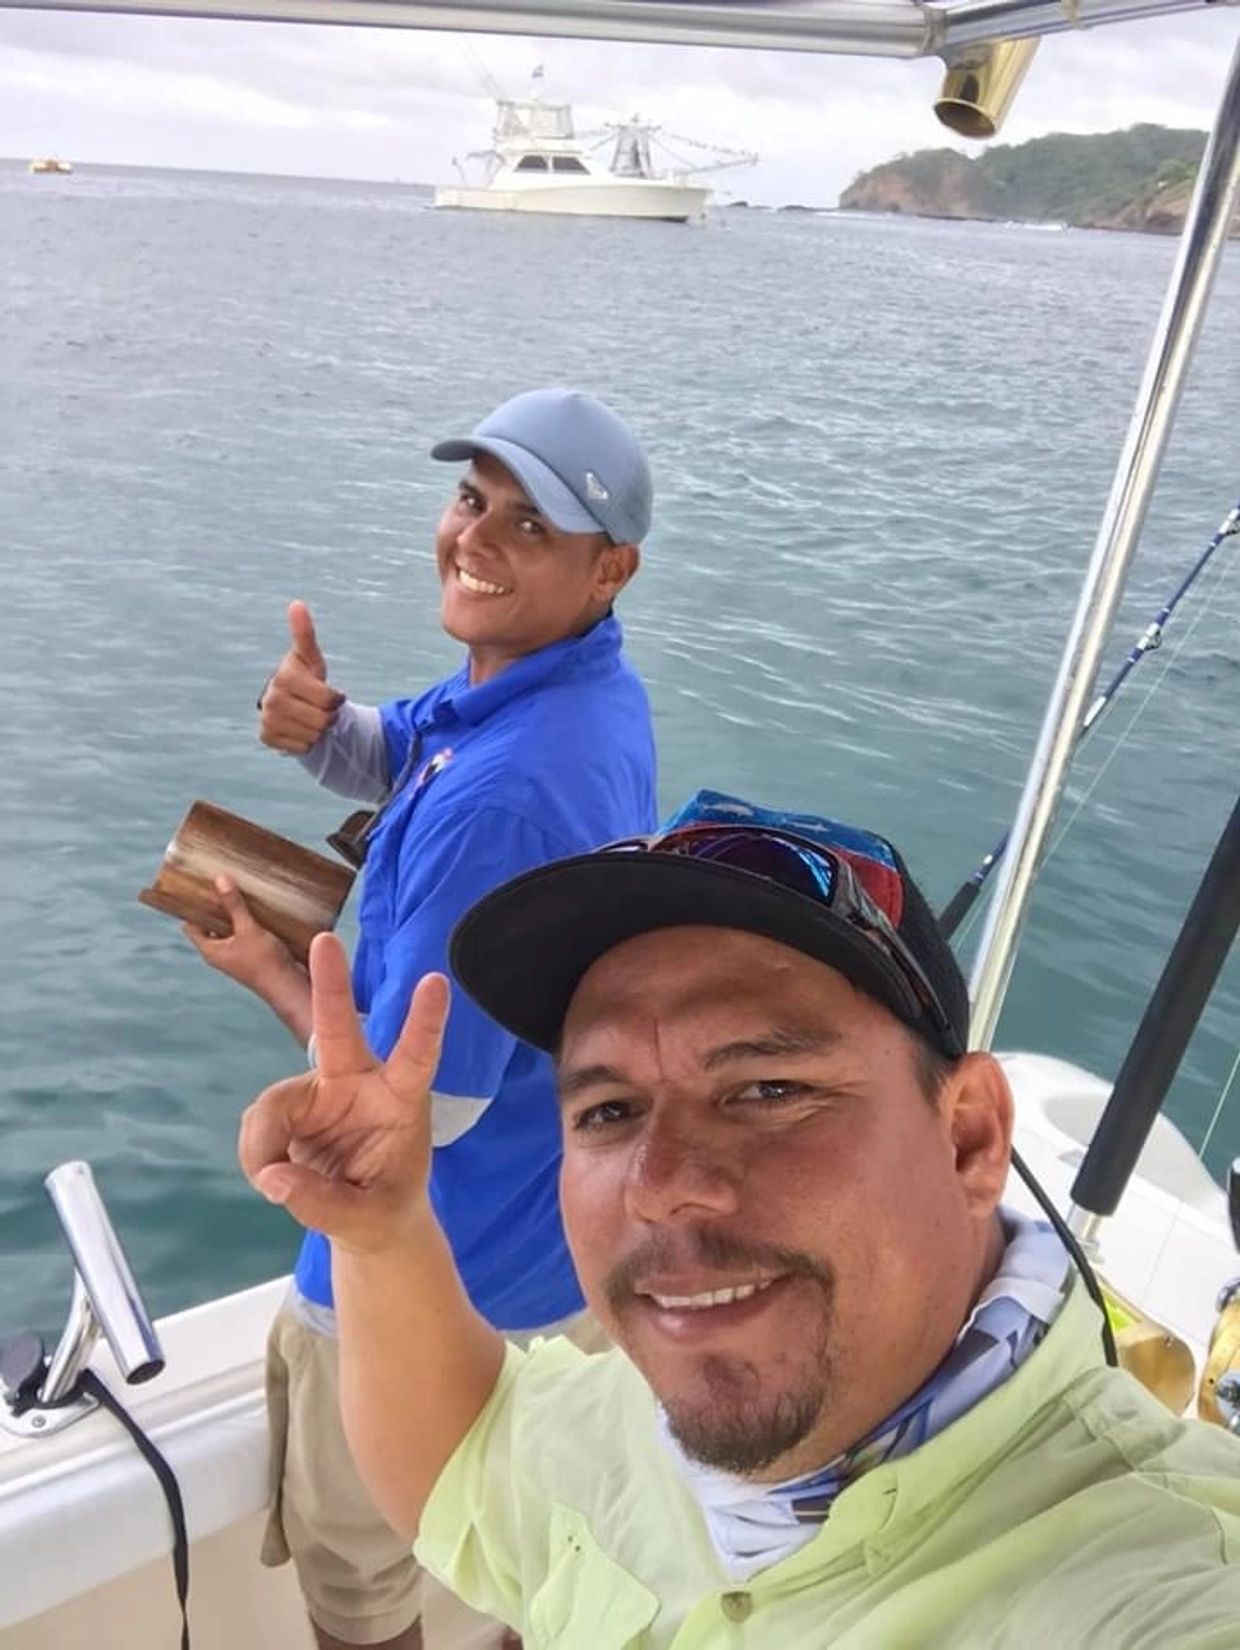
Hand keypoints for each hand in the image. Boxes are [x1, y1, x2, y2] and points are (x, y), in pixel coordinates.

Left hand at [184, 876, 298, 993]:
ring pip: (231, 928)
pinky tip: (258, 906)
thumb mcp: (248, 929)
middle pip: (211, 925)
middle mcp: (222, 953)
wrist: (289, 985)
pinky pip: (247, 933)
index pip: (191, 926)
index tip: (197, 887)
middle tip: (220, 882)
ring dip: (234, 912)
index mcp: (211, 950)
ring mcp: (238, 954)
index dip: (192, 907)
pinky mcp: (255, 954)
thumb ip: (234, 906)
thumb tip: (220, 880)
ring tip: (239, 889)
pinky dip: (249, 920)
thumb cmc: (264, 962)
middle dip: (215, 906)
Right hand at [238, 932, 448, 1252]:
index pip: (416, 1057)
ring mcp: (322, 1090)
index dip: (424, 1022)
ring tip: (274, 1183)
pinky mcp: (292, 1107)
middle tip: (326, 939)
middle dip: (331, 985)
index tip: (436, 981)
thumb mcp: (367, 1219)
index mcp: (402, 1101)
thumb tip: (274, 1179)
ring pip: (275, 1102)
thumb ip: (323, 1203)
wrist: (366, 1218)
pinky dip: (257, 1154)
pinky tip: (272, 1176)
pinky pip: (259, 1124)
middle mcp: (361, 1083)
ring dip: (265, 1143)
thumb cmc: (384, 1206)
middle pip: (339, 1029)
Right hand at [260, 600, 344, 753]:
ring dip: (318, 730)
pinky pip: (300, 747)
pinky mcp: (266, 736)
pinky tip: (300, 728)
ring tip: (310, 717)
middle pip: (322, 721)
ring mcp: (267, 718)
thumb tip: (296, 604)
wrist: (290, 703)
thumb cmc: (306, 677)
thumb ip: (305, 634)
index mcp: (284, 676)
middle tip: (321, 707)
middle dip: (328, 716)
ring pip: (312, 736)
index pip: (328, 699)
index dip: (336, 699)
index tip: (333, 694)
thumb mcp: (312, 658)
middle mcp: (271, 698)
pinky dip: (306, 742)